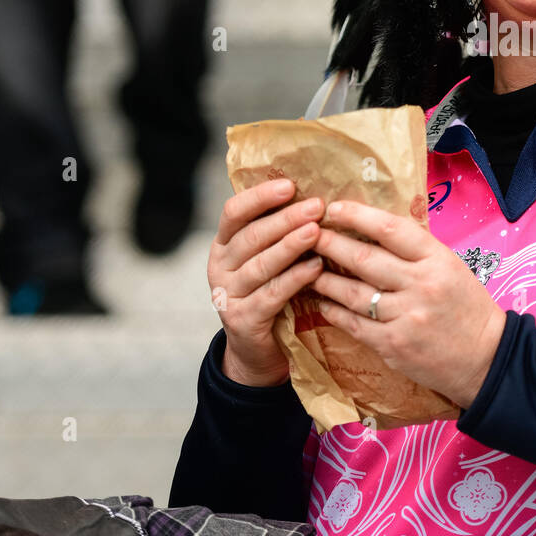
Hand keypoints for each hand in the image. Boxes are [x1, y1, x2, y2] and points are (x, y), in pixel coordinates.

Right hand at [207, 178, 326, 385]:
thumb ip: (280, 232)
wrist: (259, 350)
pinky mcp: (242, 320)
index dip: (259, 197)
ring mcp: (227, 294)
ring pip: (261, 265)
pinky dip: (294, 279)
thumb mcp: (269, 259)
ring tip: (317, 232)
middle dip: (285, 219)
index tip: (289, 185)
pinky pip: (271, 295)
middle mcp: (219, 266)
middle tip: (316, 206)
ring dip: (291, 246)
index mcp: (224, 244)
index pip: (234, 212)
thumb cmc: (271, 292)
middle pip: (251, 236)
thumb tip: (316, 195)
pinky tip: (316, 268)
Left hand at [309, 199, 508, 410]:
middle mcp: (421, 285)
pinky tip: (322, 302)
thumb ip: (415, 252)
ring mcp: (406, 316)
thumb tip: (371, 230)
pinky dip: (334, 311)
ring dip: (324, 279)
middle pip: (365, 259)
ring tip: (306, 269)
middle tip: (306, 234)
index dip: (357, 215)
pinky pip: (354, 324)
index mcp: (437, 259)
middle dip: (330, 243)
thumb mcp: (450, 267)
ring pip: (353, 292)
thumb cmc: (466, 306)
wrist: (485, 357)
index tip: (333, 208)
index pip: (391, 228)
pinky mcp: (393, 344)